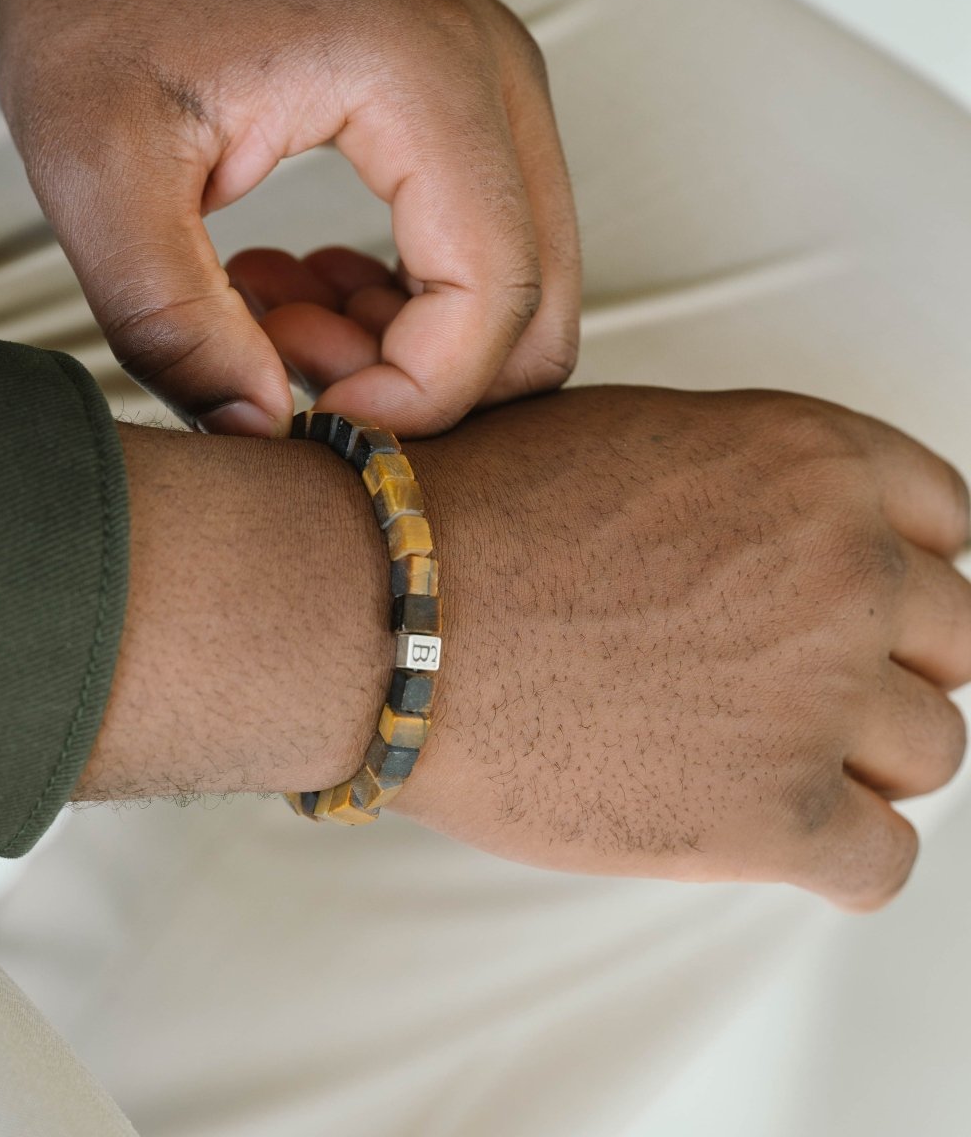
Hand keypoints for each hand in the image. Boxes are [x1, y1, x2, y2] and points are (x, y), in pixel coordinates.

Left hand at [0, 0, 578, 436]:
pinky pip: (482, 262)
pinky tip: (302, 296)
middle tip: (296, 368)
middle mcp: (487, 82)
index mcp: (422, 76)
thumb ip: (172, 324)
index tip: (316, 417)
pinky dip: (404, 315)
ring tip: (278, 326)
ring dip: (407, 353)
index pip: (497, 297)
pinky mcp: (460, 123)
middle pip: (540, 311)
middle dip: (423, 383)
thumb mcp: (97, 169)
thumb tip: (260, 431)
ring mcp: (487, 100)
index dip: (415, 398)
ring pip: (518, 296)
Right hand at [396, 387, 970, 910]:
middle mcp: (843, 571)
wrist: (387, 614)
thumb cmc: (473, 524)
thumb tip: (777, 539)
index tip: (872, 607)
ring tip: (764, 753)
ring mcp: (816, 695)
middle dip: (886, 663)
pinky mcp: (770, 815)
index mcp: (810, 463)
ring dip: (860, 758)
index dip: (903, 572)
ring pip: (929, 749)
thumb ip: (744, 486)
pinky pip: (883, 860)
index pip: (947, 522)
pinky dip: (839, 855)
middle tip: (803, 683)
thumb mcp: (634, 441)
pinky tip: (775, 831)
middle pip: (952, 639)